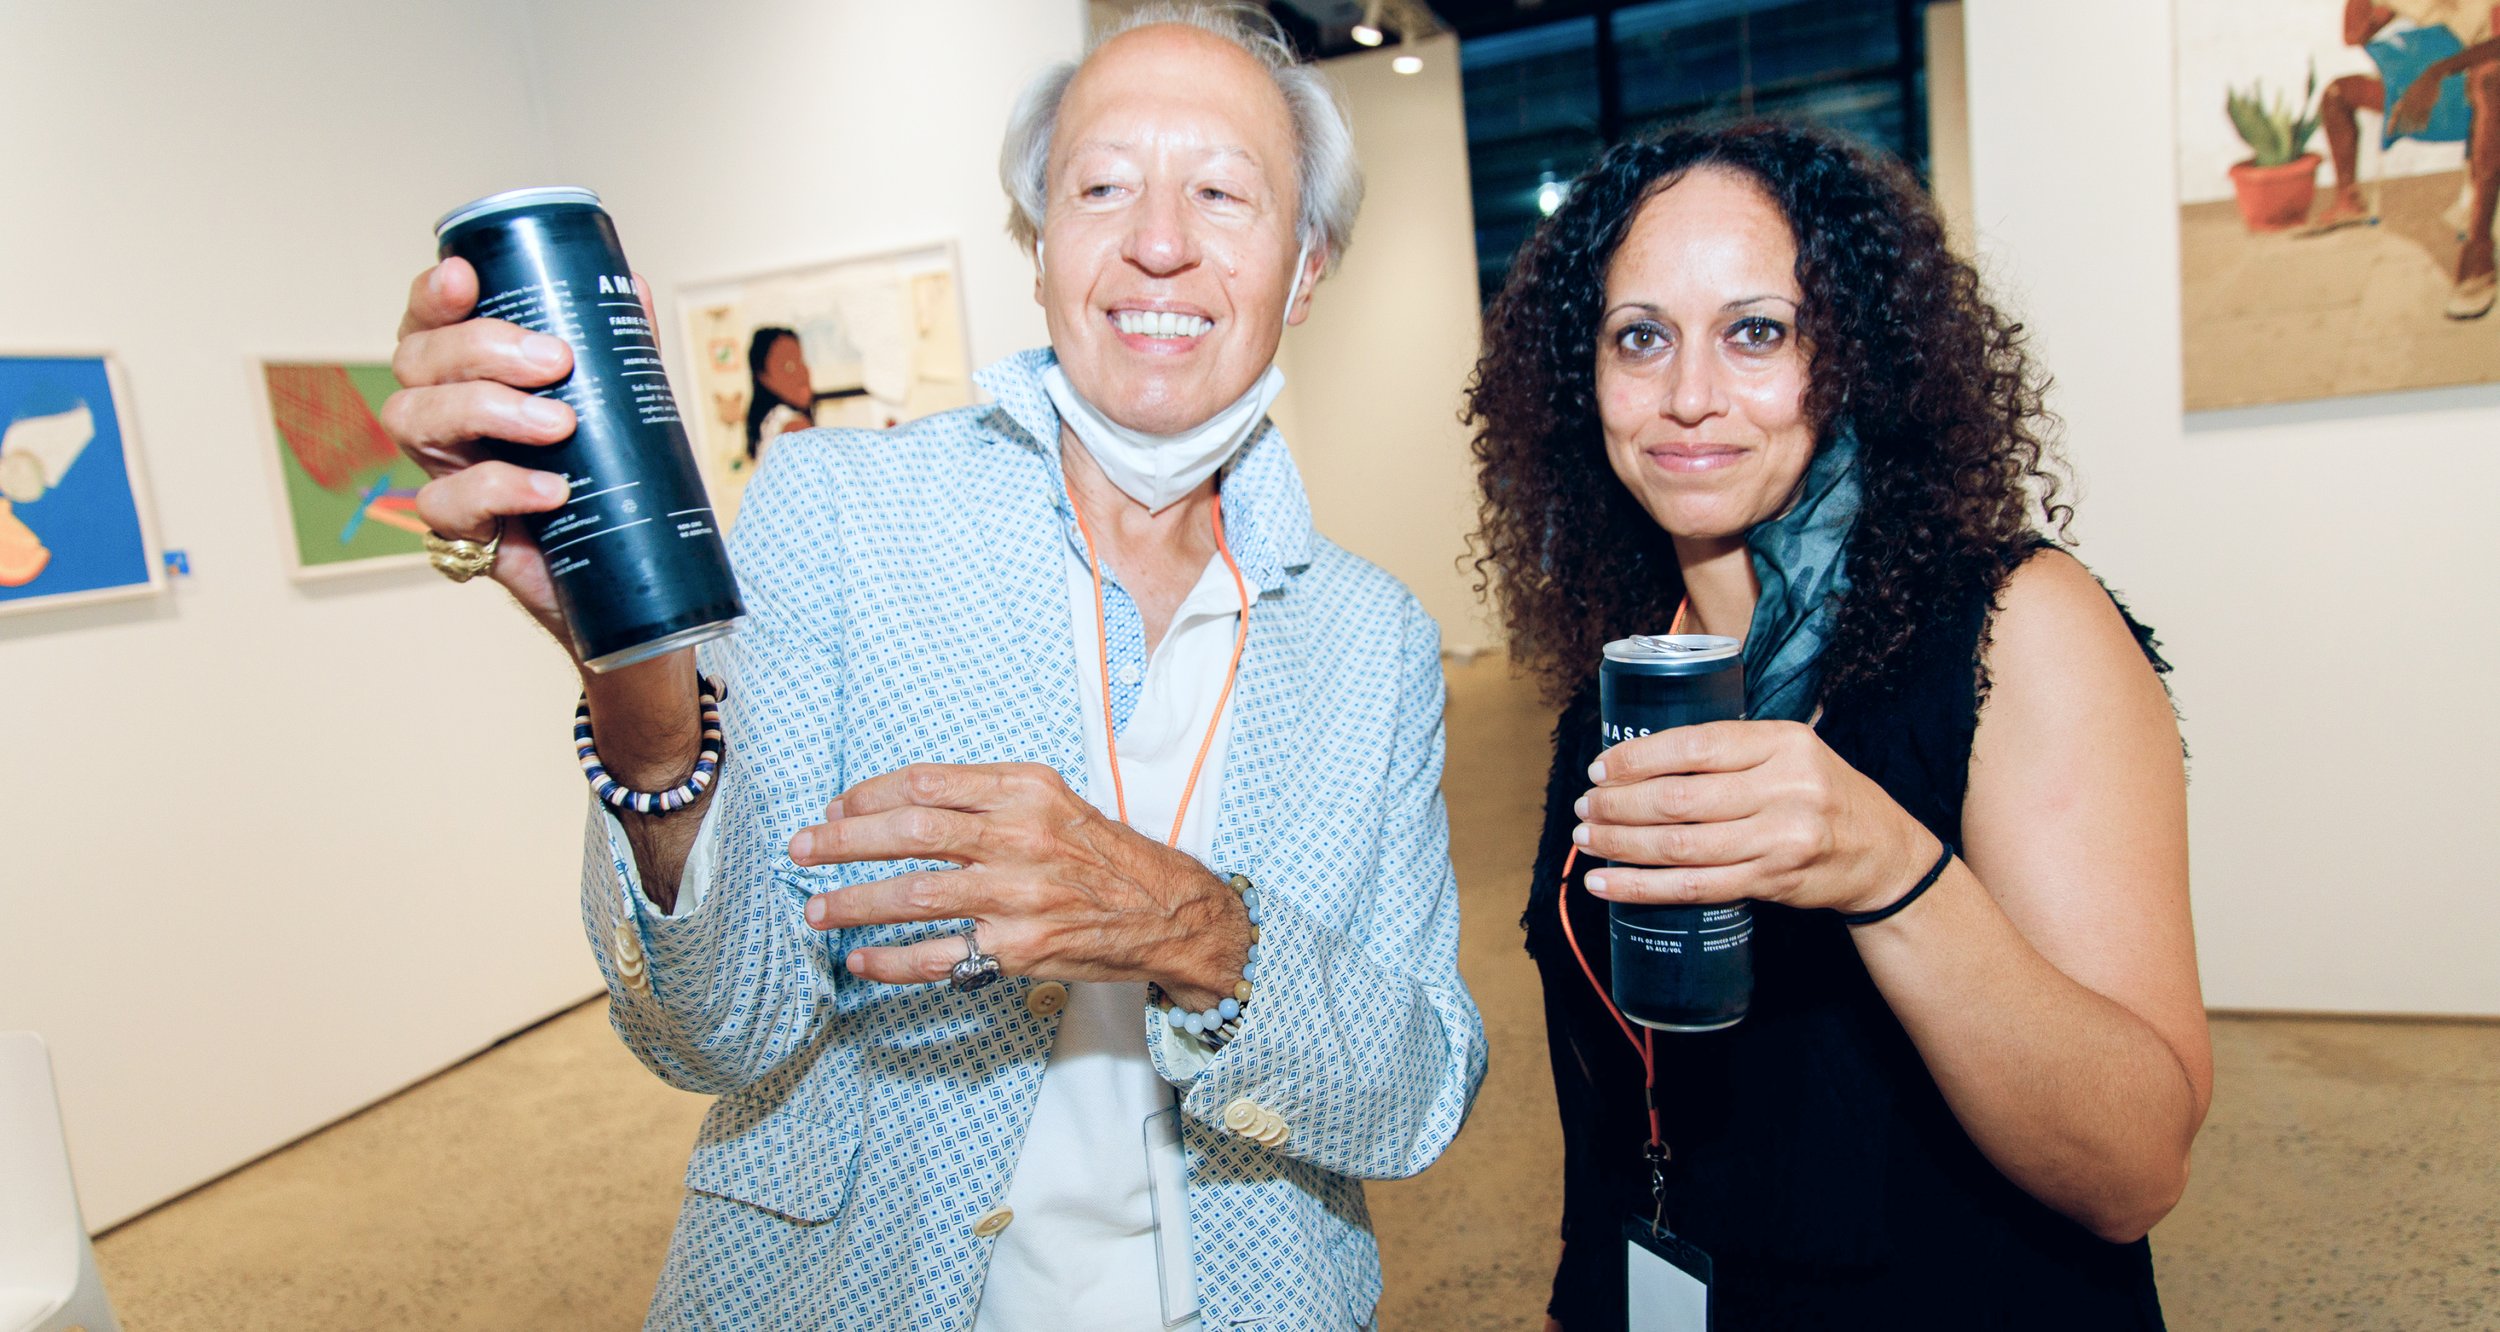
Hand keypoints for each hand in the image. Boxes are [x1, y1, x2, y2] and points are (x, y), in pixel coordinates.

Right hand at [381, 258, 655, 637]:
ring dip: (488, 409)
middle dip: (482, 349)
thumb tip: (635, 288)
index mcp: (465, 372)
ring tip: (559, 424)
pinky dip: (501, 488)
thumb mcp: (613, 401)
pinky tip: (553, 489)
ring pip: (415, 420)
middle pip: (416, 361)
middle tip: (554, 360)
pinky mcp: (459, 528)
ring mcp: (441, 469)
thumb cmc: (600, 469)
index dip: (433, 293)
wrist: (616, 565)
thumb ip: (616, 347)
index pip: (429, 319)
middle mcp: (439, 413)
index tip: (465, 277)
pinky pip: (447, 503)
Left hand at [790, 762, 1250, 1004]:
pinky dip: (892, 961)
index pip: (927, 783)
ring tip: (816, 910)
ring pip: (915, 896)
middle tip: (801, 850)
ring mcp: (1019, 896)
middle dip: (842, 841)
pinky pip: (942, 956)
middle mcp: (1019, 838)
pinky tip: (862, 961)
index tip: (838, 808)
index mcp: (1024, 791)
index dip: (870, 796)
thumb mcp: (1052, 802)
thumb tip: (902, 803)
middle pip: (910, 833)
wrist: (1167, 912)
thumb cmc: (1101, 855)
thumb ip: (986, 797)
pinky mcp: (1020, 948)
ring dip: (853, 902)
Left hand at [1572, 720, 1936, 915]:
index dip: (1638, 757)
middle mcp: (1784, 789)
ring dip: (1621, 844)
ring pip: (1680, 846)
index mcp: (1784, 743)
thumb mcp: (1792, 750)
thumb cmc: (1822, 792)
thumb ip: (1734, 747)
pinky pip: (1693, 888)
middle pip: (1680, 799)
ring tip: (1586, 838)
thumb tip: (1644, 749)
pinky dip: (1641, 887)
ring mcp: (1779, 840)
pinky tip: (1604, 884)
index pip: (1696, 746)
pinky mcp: (1770, 882)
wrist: (1881, 853)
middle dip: (1619, 804)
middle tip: (1586, 805)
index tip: (1600, 767)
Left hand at [2390, 76, 2440, 136]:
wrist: (2430, 78)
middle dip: (2403, 128)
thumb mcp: (2406, 93)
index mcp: (2403, 101)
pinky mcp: (2428, 104)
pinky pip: (2425, 117)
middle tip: (2403, 133)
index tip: (2388, 136)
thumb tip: (2394, 112)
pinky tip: (2422, 129)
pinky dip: (2423, 124)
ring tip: (2412, 132)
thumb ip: (2401, 103)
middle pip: (2404, 120)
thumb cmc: (2417, 87)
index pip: (2394, 117)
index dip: (2391, 127)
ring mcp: (2419, 104)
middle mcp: (2410, 104)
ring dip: (2413, 127)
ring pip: (2414, 120)